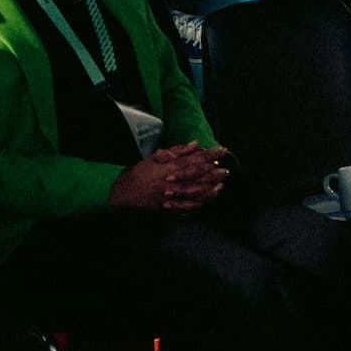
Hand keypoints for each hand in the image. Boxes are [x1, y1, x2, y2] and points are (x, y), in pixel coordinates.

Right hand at [107, 143, 229, 211]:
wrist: (124, 192)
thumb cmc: (140, 172)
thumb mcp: (156, 156)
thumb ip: (178, 150)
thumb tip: (195, 144)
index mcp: (169, 167)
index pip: (194, 159)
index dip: (210, 154)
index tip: (222, 150)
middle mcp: (172, 181)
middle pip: (198, 176)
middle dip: (214, 172)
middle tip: (226, 168)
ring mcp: (172, 195)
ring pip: (196, 191)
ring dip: (211, 186)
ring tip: (222, 181)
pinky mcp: (170, 206)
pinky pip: (189, 205)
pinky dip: (202, 201)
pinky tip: (211, 196)